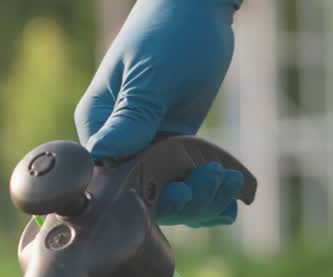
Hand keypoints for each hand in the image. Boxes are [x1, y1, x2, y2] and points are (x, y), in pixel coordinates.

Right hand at [75, 0, 244, 227]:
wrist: (197, 7)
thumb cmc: (169, 32)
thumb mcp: (151, 77)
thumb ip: (131, 118)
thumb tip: (102, 157)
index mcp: (100, 126)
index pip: (114, 180)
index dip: (148, 195)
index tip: (182, 190)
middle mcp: (121, 143)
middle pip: (147, 193)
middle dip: (184, 198)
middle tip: (214, 180)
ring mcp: (150, 144)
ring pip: (171, 190)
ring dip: (203, 197)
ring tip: (229, 180)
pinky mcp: (175, 141)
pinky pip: (188, 176)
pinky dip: (210, 193)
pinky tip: (233, 200)